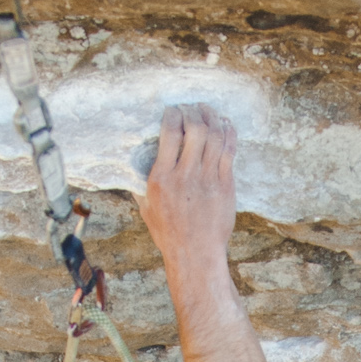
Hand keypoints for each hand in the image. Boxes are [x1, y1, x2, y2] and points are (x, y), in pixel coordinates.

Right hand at [137, 103, 238, 268]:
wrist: (195, 254)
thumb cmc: (168, 233)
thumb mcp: (146, 207)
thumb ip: (140, 183)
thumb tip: (131, 166)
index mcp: (162, 178)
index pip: (169, 132)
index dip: (173, 114)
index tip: (173, 109)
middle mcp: (185, 175)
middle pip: (194, 129)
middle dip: (193, 111)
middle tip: (191, 107)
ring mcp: (208, 179)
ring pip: (214, 136)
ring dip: (212, 117)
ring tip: (208, 110)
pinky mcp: (226, 185)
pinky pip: (229, 151)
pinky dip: (229, 133)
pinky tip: (226, 124)